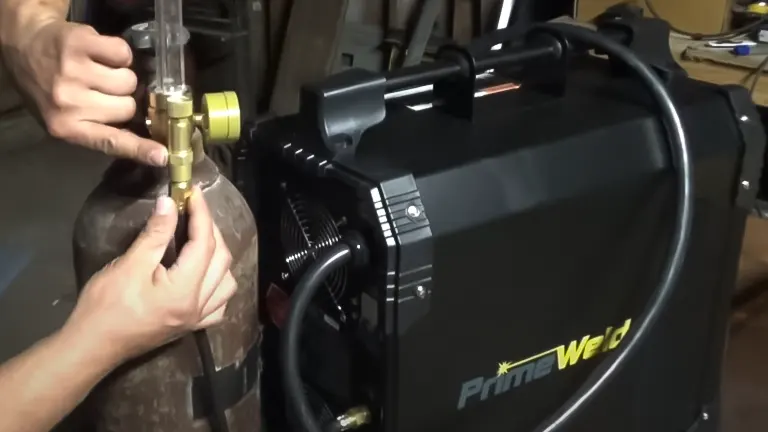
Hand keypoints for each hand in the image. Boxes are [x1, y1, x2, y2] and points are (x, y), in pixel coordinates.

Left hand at [1, 19, 166, 164]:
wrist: (24, 46)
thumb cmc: (49, 88)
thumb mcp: (65, 119)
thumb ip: (101, 131)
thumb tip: (155, 150)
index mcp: (65, 128)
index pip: (110, 142)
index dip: (140, 149)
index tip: (162, 156)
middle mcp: (67, 103)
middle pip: (128, 106)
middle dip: (121, 98)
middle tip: (100, 89)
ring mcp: (72, 72)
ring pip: (129, 80)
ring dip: (120, 74)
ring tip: (99, 70)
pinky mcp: (78, 43)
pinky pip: (122, 53)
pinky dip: (117, 52)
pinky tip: (99, 53)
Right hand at [62, 187, 236, 363]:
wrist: (93, 345)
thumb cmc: (106, 305)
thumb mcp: (130, 264)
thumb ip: (155, 234)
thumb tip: (169, 203)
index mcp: (185, 289)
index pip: (204, 243)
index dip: (201, 214)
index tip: (193, 192)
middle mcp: (199, 305)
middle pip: (220, 259)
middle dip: (210, 230)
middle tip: (194, 210)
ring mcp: (197, 319)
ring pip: (226, 282)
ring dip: (219, 257)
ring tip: (202, 238)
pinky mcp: (191, 327)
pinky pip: (219, 304)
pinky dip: (218, 285)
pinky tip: (207, 275)